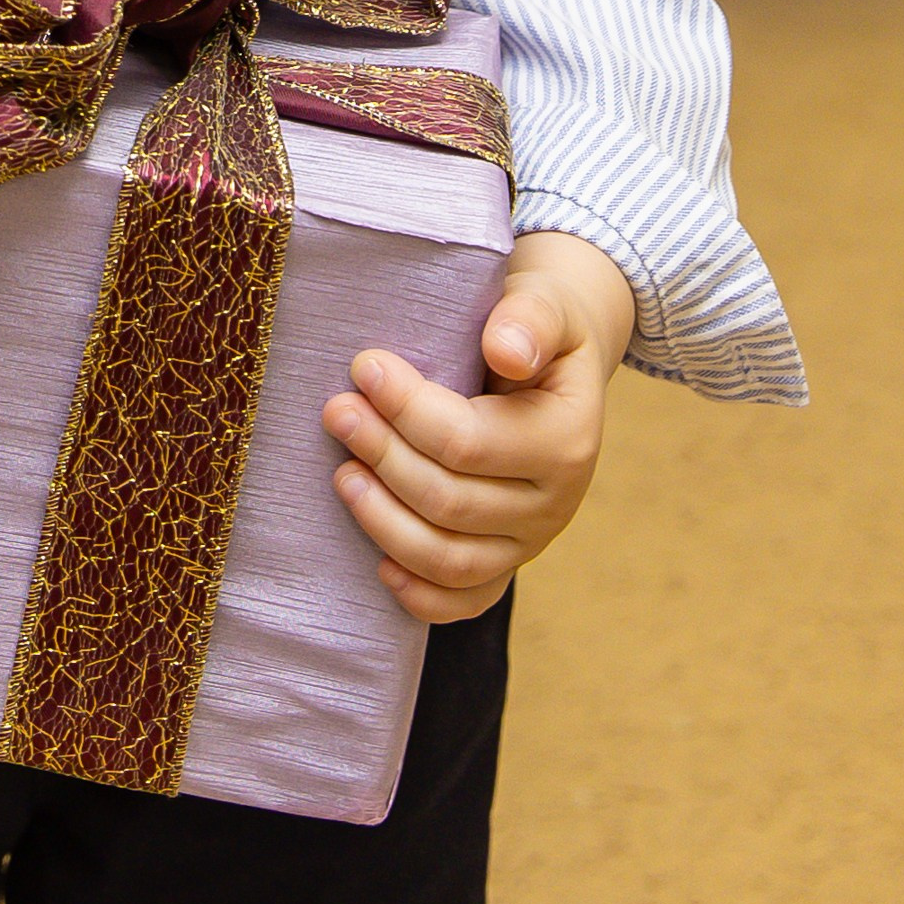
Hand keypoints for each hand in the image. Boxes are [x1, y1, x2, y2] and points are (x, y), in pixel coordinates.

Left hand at [322, 230, 636, 622]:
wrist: (554, 364)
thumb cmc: (534, 327)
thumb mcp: (545, 303)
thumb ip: (528, 318)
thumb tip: (505, 350)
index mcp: (567, 439)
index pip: (468, 442)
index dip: (407, 410)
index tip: (363, 366)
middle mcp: (555, 503)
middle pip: (450, 503)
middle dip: (383, 456)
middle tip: (336, 411)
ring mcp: (531, 543)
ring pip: (450, 560)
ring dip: (385, 522)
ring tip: (341, 475)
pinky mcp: (508, 564)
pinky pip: (465, 600)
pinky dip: (421, 595)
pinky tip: (380, 566)